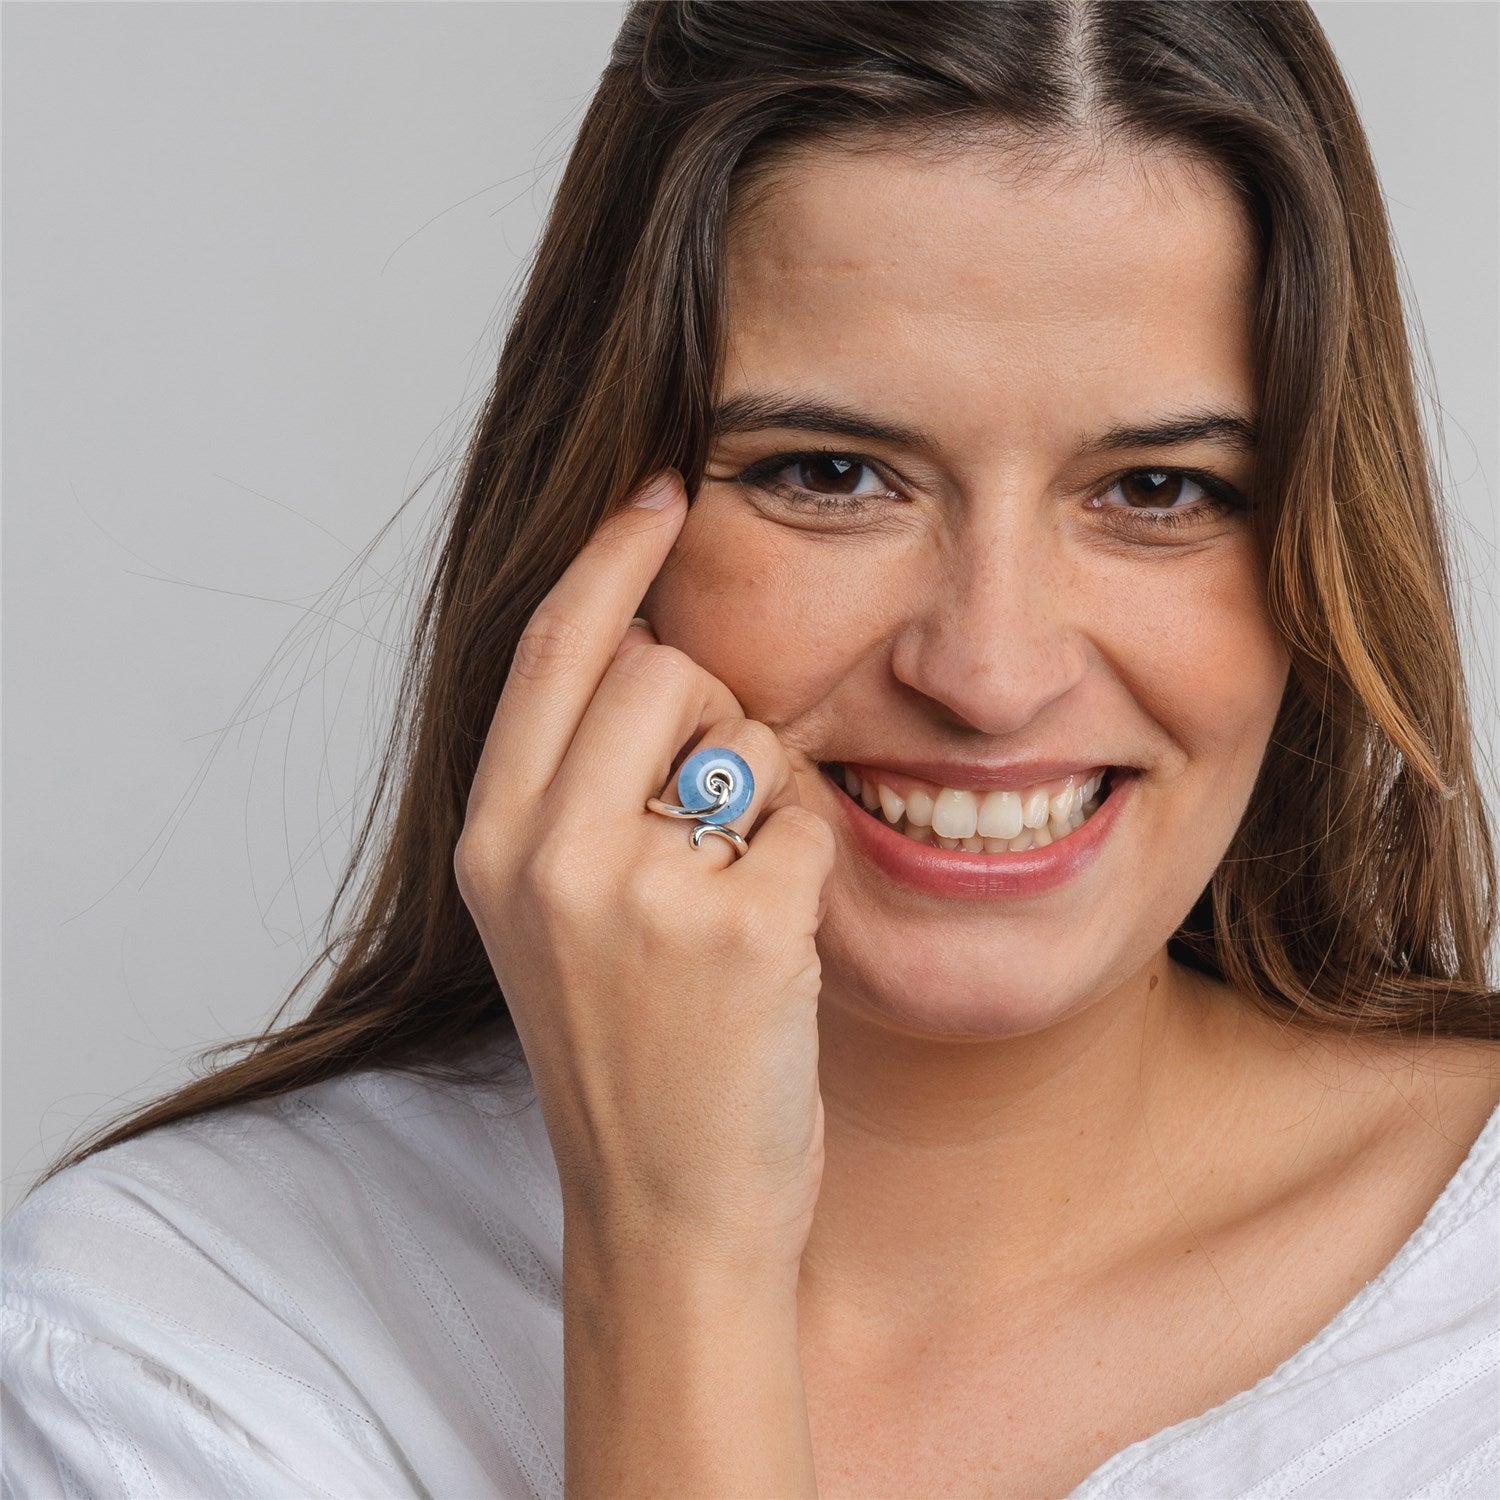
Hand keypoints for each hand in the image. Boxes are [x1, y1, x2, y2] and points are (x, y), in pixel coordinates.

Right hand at [454, 470, 836, 1283]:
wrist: (668, 1211)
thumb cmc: (625, 1055)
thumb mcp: (552, 916)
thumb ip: (574, 788)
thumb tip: (653, 652)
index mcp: (493, 840)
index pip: (554, 648)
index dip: (611, 554)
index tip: (662, 486)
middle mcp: (544, 853)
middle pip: (661, 667)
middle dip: (710, 713)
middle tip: (707, 820)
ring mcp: (636, 893)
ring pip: (742, 732)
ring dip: (758, 795)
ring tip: (728, 898)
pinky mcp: (736, 932)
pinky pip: (807, 821)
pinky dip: (806, 869)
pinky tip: (773, 949)